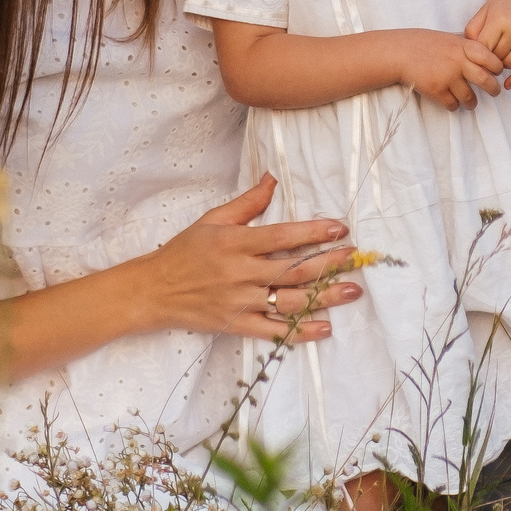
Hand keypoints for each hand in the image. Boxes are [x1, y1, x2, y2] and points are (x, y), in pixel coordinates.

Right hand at [140, 174, 363, 341]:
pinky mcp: (236, 324)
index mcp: (235, 243)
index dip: (314, 232)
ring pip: (289, 301)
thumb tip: (273, 178)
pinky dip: (299, 332)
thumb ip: (247, 202)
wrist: (154, 290)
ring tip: (351, 291)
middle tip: (356, 259)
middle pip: (293, 270)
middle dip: (329, 264)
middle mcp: (240, 273)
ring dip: (324, 297)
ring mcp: (239, 302)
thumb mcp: (212, 219)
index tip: (340, 228)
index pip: (282, 236)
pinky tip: (324, 328)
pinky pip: (273, 332)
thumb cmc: (184, 251)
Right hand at [391, 29, 508, 109]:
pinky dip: (455, 106)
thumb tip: (487, 61)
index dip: (497, 67)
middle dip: (494, 89)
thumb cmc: (425, 43)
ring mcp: (447, 77)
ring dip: (472, 102)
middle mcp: (458, 62)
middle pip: (486, 81)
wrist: (400, 52)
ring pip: (470, 97)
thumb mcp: (450, 39)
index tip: (496, 72)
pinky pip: (453, 105)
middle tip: (495, 92)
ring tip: (471, 102)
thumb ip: (467, 49)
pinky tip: (453, 102)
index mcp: (463, 47)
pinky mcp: (437, 91)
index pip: (491, 59)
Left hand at [466, 0, 510, 84]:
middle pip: (496, 57)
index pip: (483, 47)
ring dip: (501, 66)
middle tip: (484, 58)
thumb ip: (473, 29)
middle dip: (488, 60)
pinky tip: (507, 84)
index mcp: (501, 19)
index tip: (472, 56)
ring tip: (497, 58)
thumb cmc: (506, 5)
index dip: (476, 54)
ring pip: (509, 65)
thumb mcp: (486, 10)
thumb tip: (468, 54)